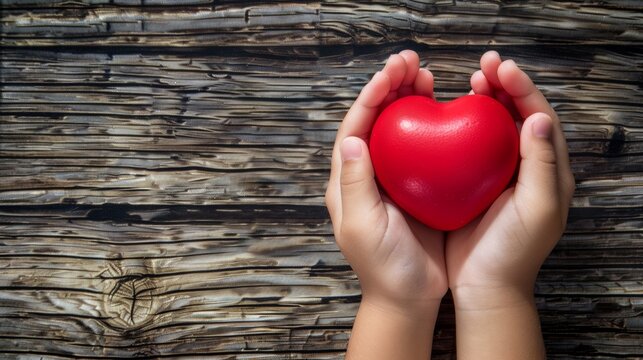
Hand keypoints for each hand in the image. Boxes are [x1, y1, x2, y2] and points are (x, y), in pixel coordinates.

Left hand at [325, 50, 447, 314]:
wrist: (408, 297)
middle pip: (375, 119)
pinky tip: (444, 110)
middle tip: (411, 62)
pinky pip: (422, 147)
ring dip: (408, 99)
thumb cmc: (383, 266)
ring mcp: (393, 178)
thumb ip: (356, 183)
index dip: (370, 96)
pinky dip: (430, 124)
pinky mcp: (417, 186)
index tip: (390, 72)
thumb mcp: (364, 226)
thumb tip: (352, 139)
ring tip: (426, 76)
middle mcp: (367, 173)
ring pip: (398, 128)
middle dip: (389, 87)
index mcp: (348, 180)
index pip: (355, 127)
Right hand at [446, 51, 575, 306]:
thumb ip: (540, 165)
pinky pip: (471, 146)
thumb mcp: (536, 209)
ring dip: (487, 100)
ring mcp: (500, 174)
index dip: (524, 89)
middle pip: (519, 115)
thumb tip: (537, 118)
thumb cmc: (513, 252)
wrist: (485, 286)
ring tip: (472, 80)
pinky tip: (450, 115)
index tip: (502, 68)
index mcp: (548, 171)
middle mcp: (527, 167)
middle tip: (486, 65)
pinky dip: (464, 125)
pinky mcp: (475, 183)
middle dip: (506, 86)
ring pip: (496, 126)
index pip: (540, 118)